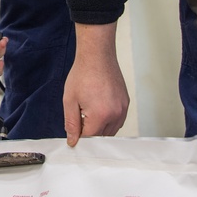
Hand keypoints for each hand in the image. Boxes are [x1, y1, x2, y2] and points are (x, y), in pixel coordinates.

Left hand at [62, 22, 128, 146]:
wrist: (97, 56)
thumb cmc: (83, 74)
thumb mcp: (70, 100)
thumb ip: (71, 123)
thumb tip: (73, 140)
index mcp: (100, 115)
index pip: (90, 138)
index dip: (79, 136)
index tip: (74, 130)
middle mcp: (115, 114)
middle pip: (102, 136)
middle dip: (89, 131)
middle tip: (80, 116)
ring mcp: (123, 109)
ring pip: (111, 130)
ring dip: (100, 127)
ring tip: (89, 109)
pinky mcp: (126, 103)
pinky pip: (118, 121)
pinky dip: (108, 120)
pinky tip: (98, 108)